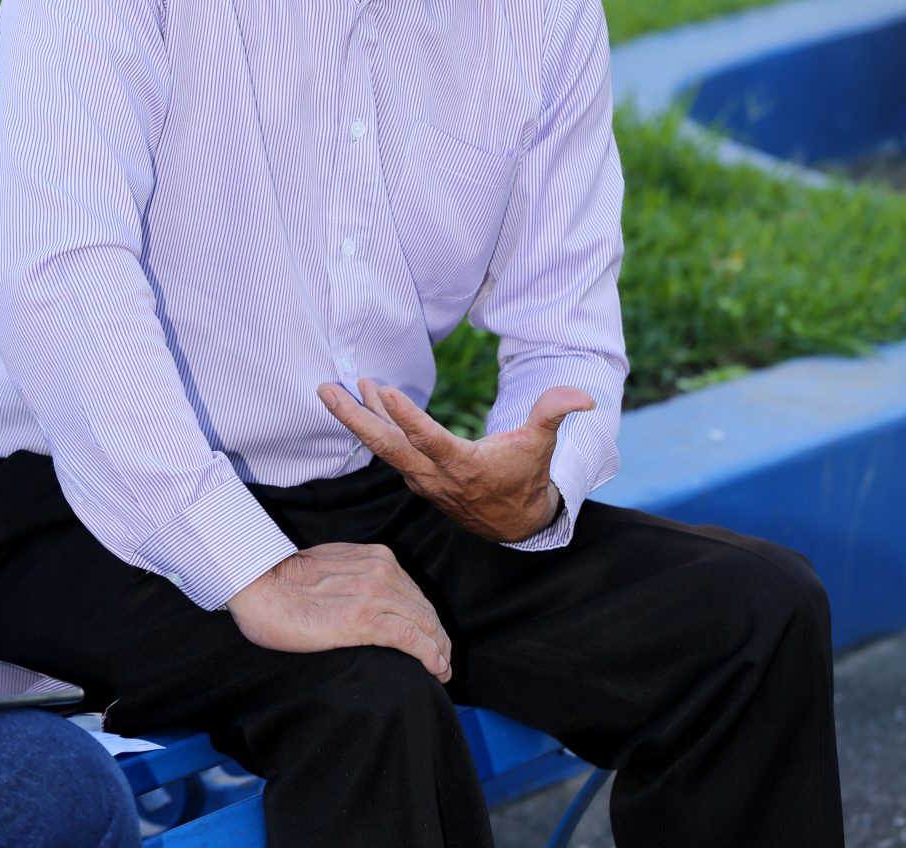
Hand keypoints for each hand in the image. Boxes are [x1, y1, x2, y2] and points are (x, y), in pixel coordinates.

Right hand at [226, 541, 452, 681]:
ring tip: (441, 671)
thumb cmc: (285, 582)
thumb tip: (367, 601)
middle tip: (443, 661)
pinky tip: (435, 669)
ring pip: (425, 624)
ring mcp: (376, 593)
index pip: (414, 592)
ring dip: (439, 650)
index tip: (433, 639)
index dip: (428, 619)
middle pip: (425, 608)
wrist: (260, 585)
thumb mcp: (332, 567)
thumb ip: (357, 578)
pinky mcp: (366, 619)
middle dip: (439, 637)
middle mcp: (382, 570)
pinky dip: (430, 655)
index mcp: (375, 557)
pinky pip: (412, 638)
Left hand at [317, 380, 594, 541]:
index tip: (386, 390)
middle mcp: (435, 475)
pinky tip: (364, 401)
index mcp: (464, 466)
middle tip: (326, 390)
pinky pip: (389, 450)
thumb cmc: (527, 477)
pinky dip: (374, 426)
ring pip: (383, 448)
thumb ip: (555, 413)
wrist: (515, 524)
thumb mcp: (542, 444)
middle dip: (354, 418)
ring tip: (336, 388)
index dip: (408, 418)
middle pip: (387, 446)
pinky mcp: (418, 477)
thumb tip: (585, 395)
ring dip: (358, 418)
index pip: (430, 441)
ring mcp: (422, 479)